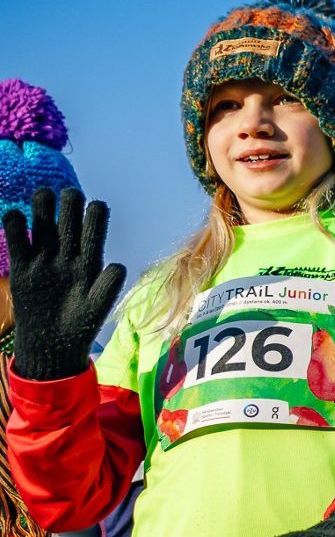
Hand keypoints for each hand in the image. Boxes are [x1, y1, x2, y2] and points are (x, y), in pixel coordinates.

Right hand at [5, 188, 126, 380]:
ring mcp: (44, 259)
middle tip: (70, 193)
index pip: (95, 233)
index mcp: (90, 261)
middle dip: (70, 207)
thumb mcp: (97, 307)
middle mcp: (67, 255)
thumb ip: (108, 287)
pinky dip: (14, 228)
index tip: (96, 206)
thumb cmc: (80, 325)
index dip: (96, 218)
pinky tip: (14, 214)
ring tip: (43, 193)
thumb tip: (118, 265)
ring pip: (43, 227)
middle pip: (69, 224)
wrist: (52, 343)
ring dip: (43, 210)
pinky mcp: (22, 267)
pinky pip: (18, 243)